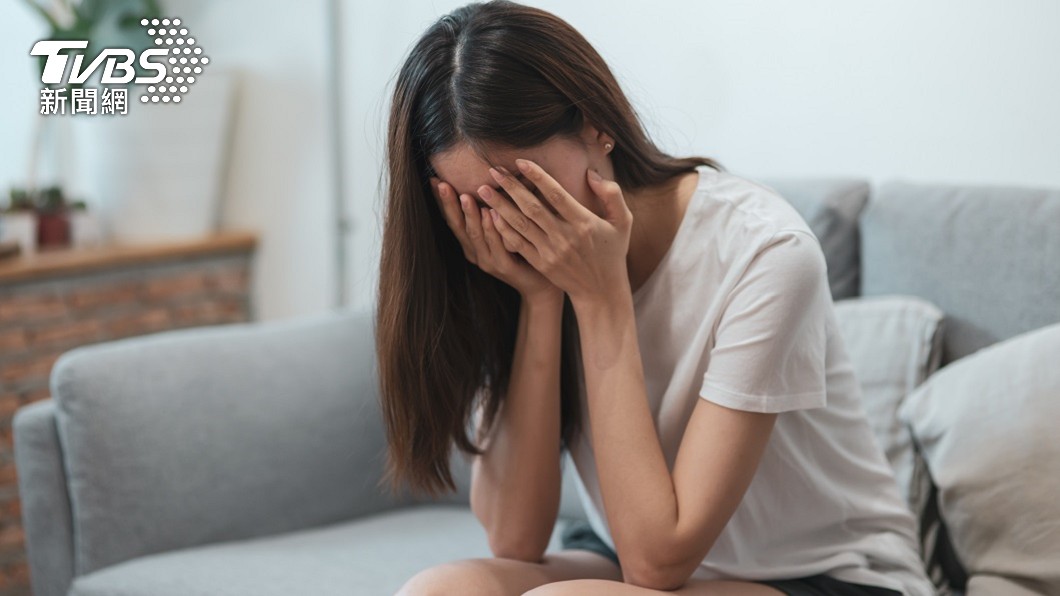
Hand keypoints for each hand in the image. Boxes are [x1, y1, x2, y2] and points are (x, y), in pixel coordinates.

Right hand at [429, 175, 561, 301]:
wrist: (539, 284)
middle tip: (443, 185)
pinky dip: (492, 229)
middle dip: (450, 205)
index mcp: (471, 244)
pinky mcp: (505, 267)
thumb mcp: (502, 230)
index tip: (435, 180)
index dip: (443, 201)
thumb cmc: (522, 251)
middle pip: (458, 226)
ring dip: (470, 215)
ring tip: (465, 196)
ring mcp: (489, 261)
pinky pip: (497, 245)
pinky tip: (490, 214)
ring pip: (476, 235)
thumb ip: (493, 211)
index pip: (452, 219)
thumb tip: (485, 180)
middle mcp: (475, 253)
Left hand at [475, 160, 632, 305]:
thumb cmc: (612, 252)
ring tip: (483, 190)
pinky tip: (490, 216)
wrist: (601, 291)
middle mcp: (565, 237)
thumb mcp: (623, 221)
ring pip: (520, 225)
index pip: (556, 195)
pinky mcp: (541, 263)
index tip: (520, 162)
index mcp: (584, 223)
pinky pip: (517, 244)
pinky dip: (503, 229)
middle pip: (532, 208)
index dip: (537, 177)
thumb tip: (590, 174)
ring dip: (499, 206)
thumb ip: (612, 194)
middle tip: (493, 171)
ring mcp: (551, 252)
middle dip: (510, 187)